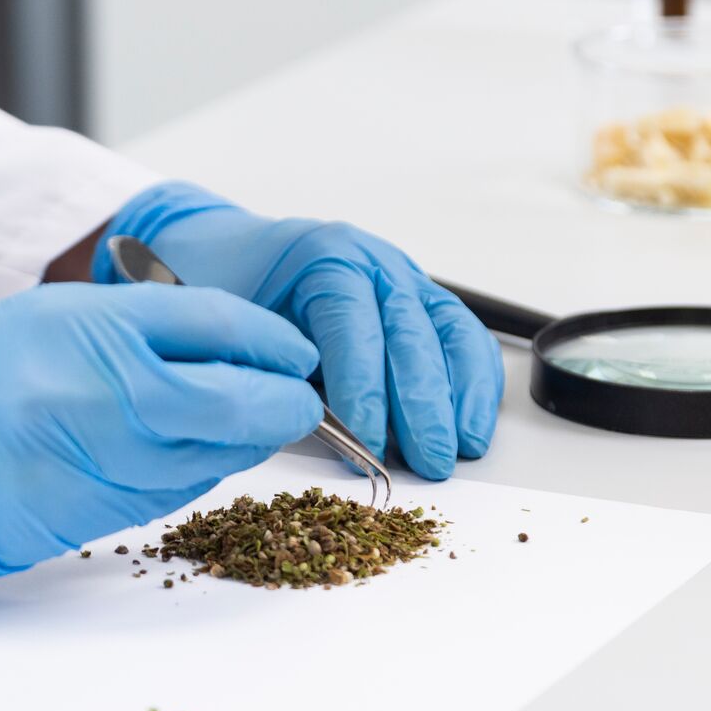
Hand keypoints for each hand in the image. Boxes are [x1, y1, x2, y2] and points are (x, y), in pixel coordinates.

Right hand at [0, 282, 322, 578]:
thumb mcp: (35, 323)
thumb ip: (130, 335)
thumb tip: (228, 360)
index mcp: (81, 323)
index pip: (218, 325)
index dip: (274, 343)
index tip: (298, 356)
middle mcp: (89, 392)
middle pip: (235, 403)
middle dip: (282, 407)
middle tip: (299, 406)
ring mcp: (78, 465)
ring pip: (201, 464)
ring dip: (232, 450)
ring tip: (236, 431)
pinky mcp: (62, 526)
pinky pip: (151, 506)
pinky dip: (176, 484)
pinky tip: (169, 465)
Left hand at [92, 182, 503, 480]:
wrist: (237, 250)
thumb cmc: (234, 290)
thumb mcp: (239, 326)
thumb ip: (280, 372)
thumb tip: (318, 434)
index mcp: (324, 259)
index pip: (353, 324)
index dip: (366, 387)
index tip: (371, 440)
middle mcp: (374, 263)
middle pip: (410, 333)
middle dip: (422, 405)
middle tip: (427, 460)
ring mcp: (405, 279)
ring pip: (449, 333)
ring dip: (459, 397)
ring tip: (460, 449)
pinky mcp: (425, 300)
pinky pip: (464, 336)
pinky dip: (476, 382)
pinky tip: (473, 424)